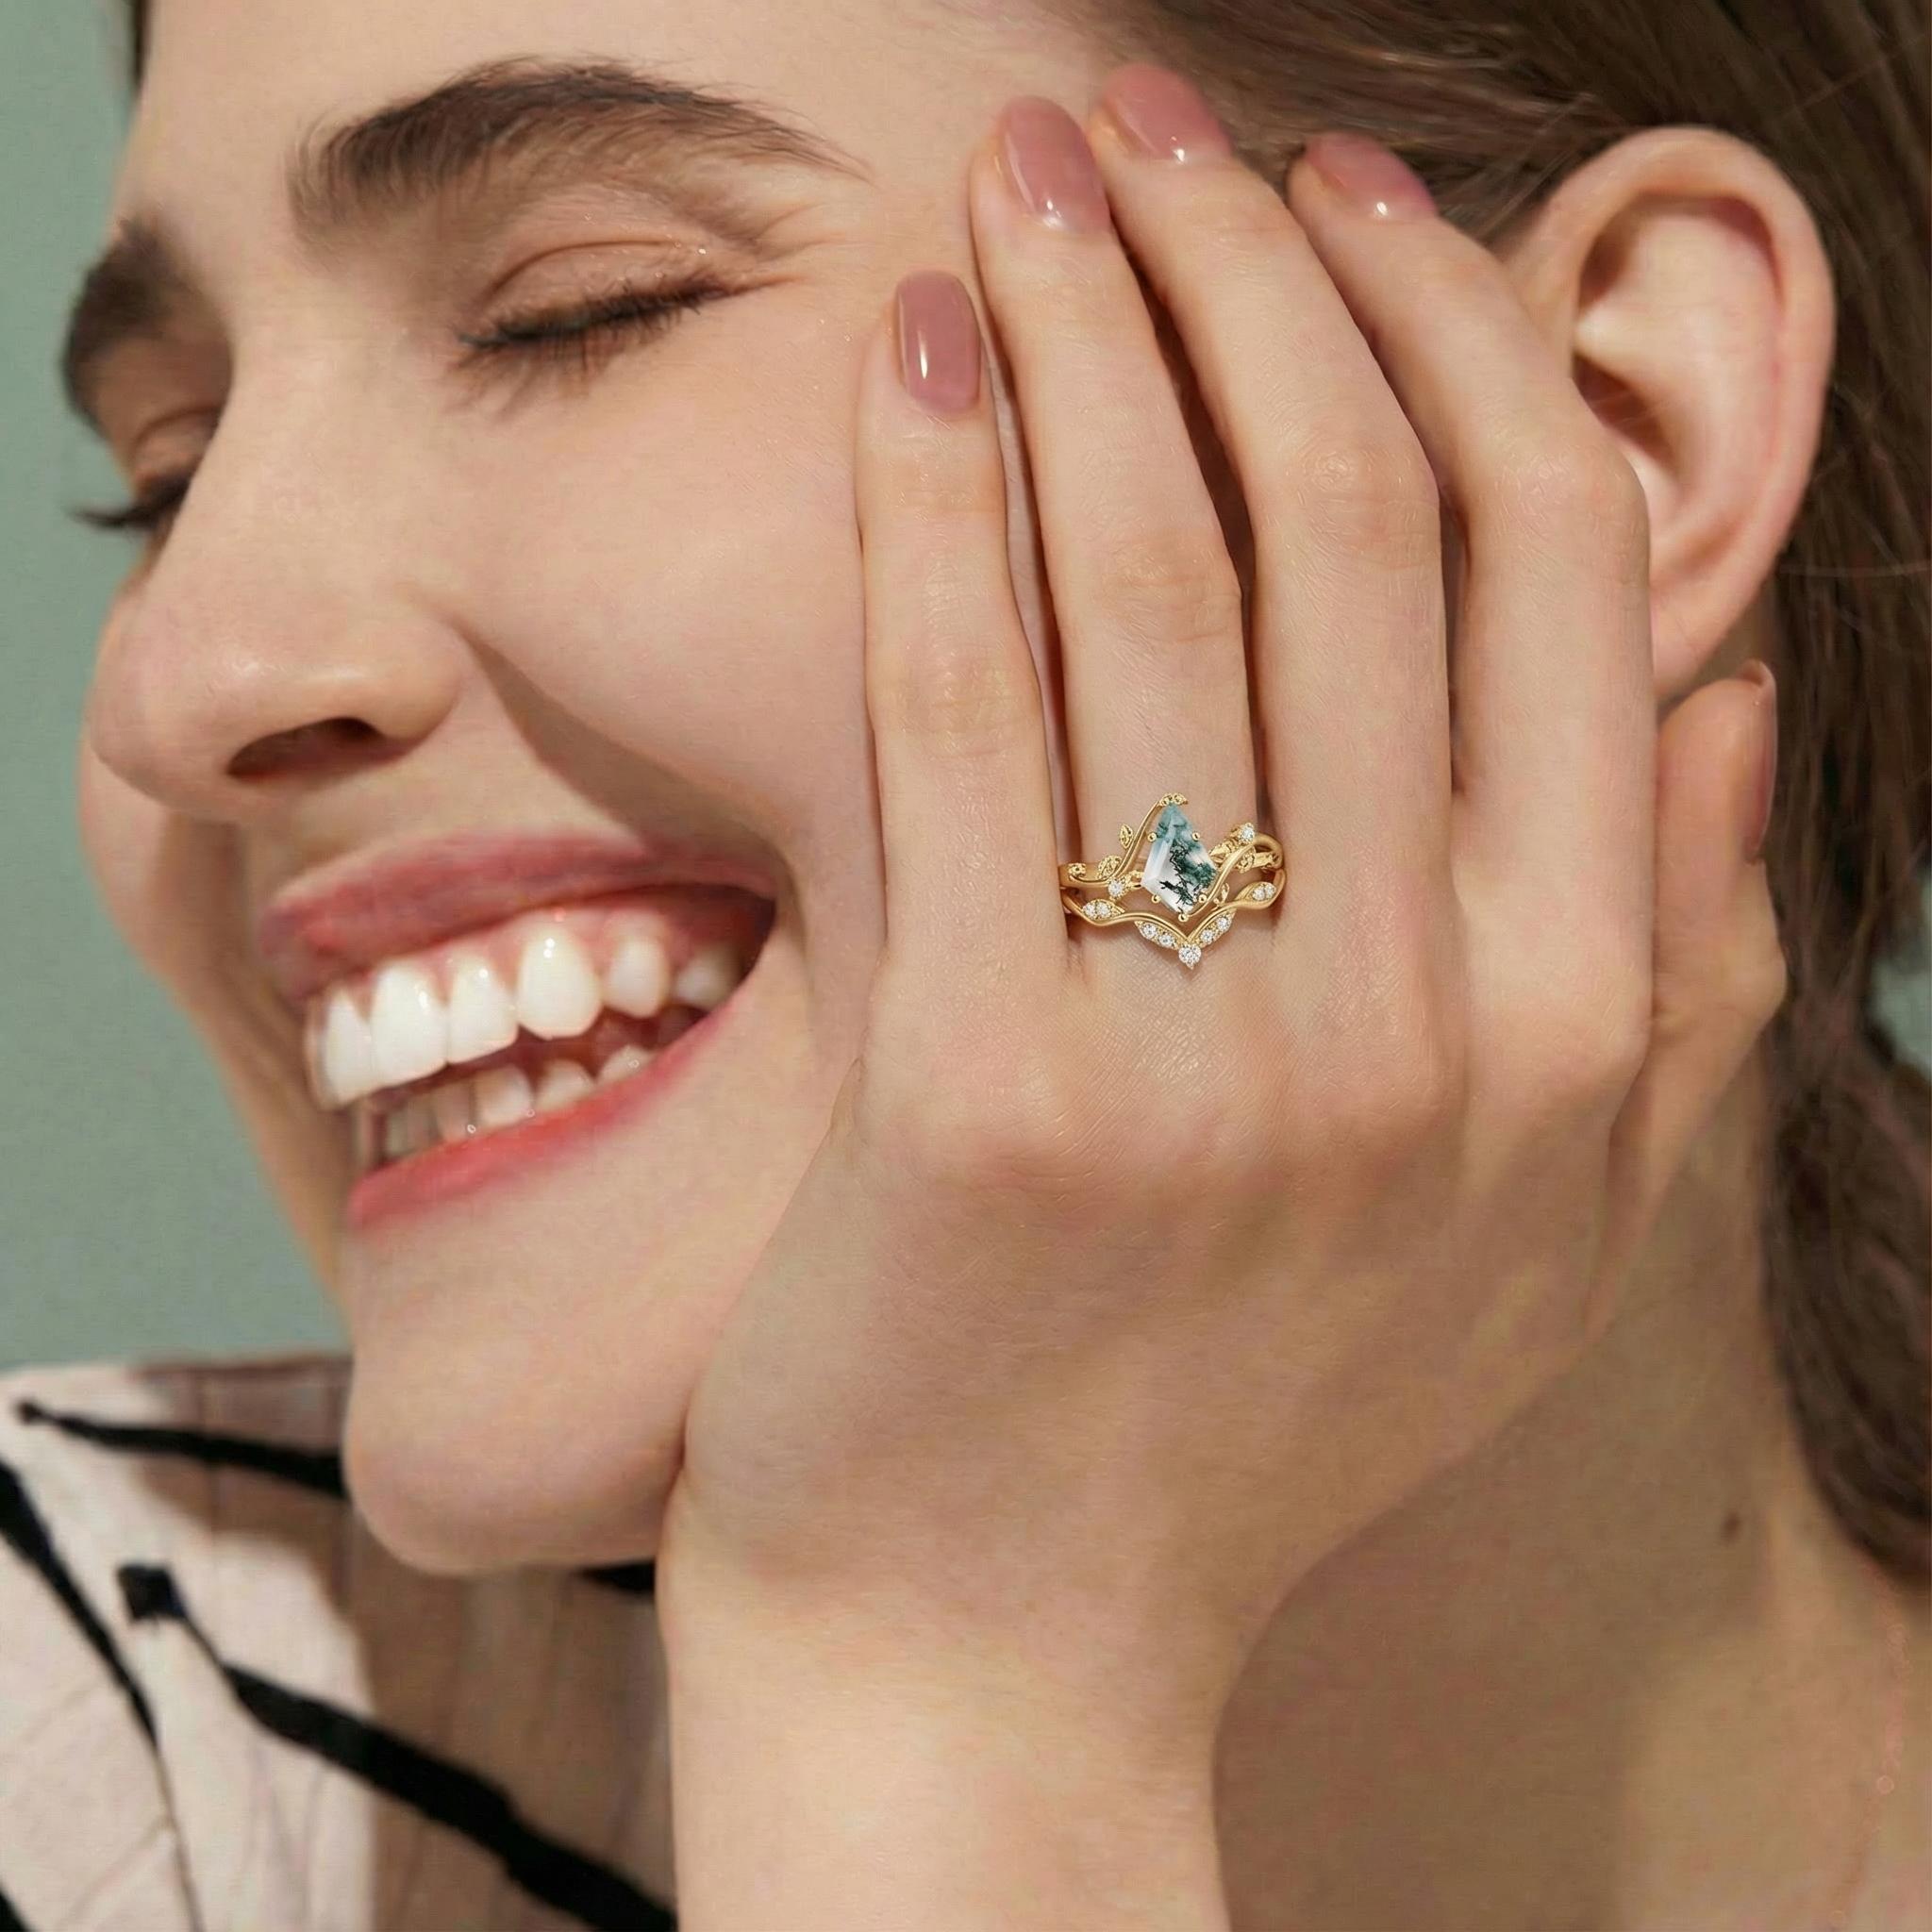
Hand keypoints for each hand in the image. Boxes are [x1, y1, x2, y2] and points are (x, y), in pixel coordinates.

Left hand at [656, 72, 1784, 1757]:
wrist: (1003, 1633)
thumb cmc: (1239, 1420)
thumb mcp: (1525, 1246)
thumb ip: (1666, 991)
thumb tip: (1724, 718)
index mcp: (1576, 1031)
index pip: (1562, 579)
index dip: (1457, 345)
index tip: (1346, 211)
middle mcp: (1425, 1030)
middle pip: (1360, 531)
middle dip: (1252, 273)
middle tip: (1151, 134)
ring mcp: (1203, 1064)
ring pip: (1160, 579)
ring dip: (1095, 325)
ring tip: (1029, 182)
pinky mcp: (977, 1089)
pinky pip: (956, 713)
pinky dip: (936, 500)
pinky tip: (916, 356)